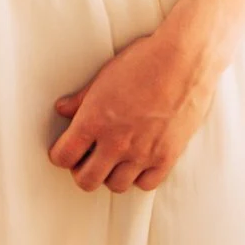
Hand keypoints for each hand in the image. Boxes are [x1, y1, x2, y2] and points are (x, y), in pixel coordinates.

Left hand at [48, 25, 220, 193]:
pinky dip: (139, 177)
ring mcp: (142, 153)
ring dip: (110, 174)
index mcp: (94, 120)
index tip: (65, 149)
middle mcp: (116, 142)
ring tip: (114, 158)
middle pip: (85, 180)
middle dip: (81, 170)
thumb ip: (80, 99)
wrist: (185, 59)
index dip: (60, 154)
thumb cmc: (144, 61)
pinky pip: (146, 184)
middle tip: (87, 157)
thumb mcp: (104, 76)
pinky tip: (138, 160)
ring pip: (115, 186)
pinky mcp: (167, 157)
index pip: (63, 156)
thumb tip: (62, 109)